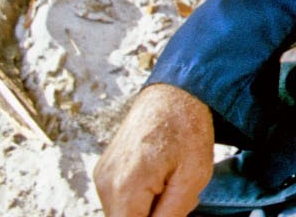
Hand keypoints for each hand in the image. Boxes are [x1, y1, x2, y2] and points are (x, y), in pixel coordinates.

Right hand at [94, 83, 214, 216]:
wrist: (175, 91)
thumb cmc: (187, 127)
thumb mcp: (193, 177)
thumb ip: (172, 214)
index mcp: (125, 187)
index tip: (171, 209)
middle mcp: (105, 183)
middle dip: (152, 216)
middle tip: (175, 195)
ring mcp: (102, 175)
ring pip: (122, 212)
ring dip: (145, 208)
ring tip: (169, 182)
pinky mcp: (104, 169)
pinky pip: (119, 198)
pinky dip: (139, 197)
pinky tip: (159, 177)